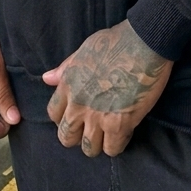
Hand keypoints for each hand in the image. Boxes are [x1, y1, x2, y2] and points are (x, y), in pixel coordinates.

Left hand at [43, 19, 172, 157]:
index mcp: (68, 84)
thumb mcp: (85, 49)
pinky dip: (117, 144)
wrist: (144, 43)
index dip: (64, 117)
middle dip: (78, 136)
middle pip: (66, 137)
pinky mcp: (118, 125)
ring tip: (108, 134)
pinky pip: (112, 149)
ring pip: (88, 148)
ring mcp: (97, 117)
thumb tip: (47, 79)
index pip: (53, 114)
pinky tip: (125, 131)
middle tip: (92, 128)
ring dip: (98, 143)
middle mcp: (78, 104)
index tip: (76, 115)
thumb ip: (66, 68)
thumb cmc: (117, 41)